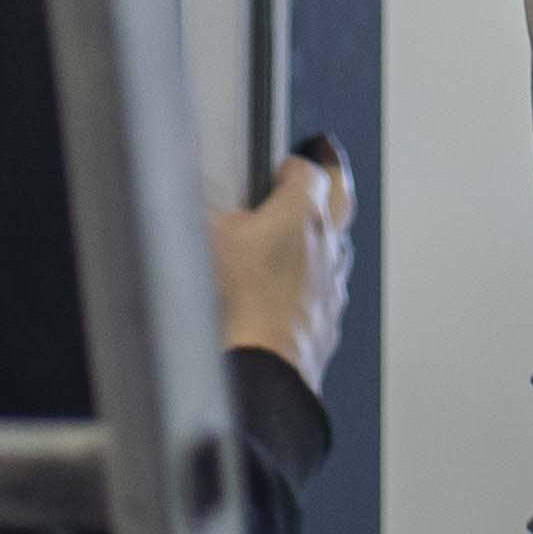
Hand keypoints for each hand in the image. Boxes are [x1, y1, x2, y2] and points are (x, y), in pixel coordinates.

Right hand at [209, 139, 354, 396]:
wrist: (261, 371)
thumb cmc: (238, 305)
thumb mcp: (208, 237)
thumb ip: (206, 208)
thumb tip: (191, 193)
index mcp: (303, 211)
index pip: (308, 169)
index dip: (291, 164)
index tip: (280, 167)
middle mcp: (327, 243)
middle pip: (341, 196)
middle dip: (330, 177)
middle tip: (322, 162)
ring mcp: (332, 283)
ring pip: (338, 244)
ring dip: (324, 232)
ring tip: (306, 230)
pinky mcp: (328, 318)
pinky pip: (329, 287)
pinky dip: (317, 278)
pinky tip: (297, 288)